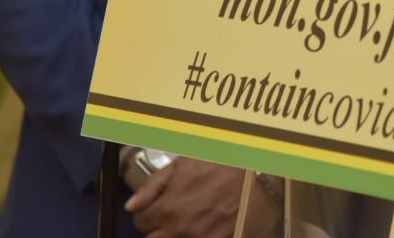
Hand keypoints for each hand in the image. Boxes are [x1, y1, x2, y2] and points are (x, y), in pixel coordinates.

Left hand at [125, 156, 276, 237]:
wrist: (261, 176)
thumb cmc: (225, 164)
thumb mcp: (186, 163)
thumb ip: (154, 185)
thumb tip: (132, 205)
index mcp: (168, 209)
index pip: (140, 222)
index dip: (148, 213)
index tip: (157, 208)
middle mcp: (180, 230)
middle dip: (159, 227)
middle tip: (173, 215)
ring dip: (176, 233)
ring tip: (190, 219)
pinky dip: (197, 235)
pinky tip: (205, 224)